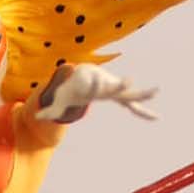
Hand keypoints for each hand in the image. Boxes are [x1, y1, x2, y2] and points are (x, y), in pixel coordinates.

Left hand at [35, 63, 158, 123]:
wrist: (84, 74)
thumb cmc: (71, 88)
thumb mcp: (60, 99)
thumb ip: (50, 109)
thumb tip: (36, 117)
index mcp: (91, 86)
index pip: (93, 86)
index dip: (95, 85)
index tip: (96, 78)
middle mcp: (105, 86)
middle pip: (115, 86)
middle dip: (122, 84)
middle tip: (130, 80)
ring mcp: (114, 91)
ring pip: (130, 94)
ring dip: (143, 94)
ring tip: (157, 90)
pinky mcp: (120, 97)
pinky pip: (133, 106)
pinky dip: (143, 112)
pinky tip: (156, 118)